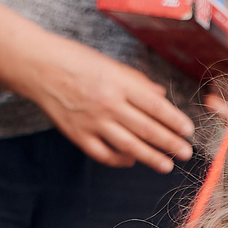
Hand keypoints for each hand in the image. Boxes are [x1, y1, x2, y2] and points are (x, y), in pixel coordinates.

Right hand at [27, 37, 193, 170]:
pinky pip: (103, 154)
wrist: (39, 67)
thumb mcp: (111, 64)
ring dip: (150, 158)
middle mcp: (107, 103)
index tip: (188, 131)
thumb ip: (137, 82)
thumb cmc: (77, 61)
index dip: (173, 120)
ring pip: (128, 145)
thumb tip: (162, 97)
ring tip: (166, 166)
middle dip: (169, 143)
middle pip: (145, 128)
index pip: (154, 106)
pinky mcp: (78, 135)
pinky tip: (132, 161)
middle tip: (186, 154)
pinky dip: (120, 160)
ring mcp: (92, 121)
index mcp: (118, 83)